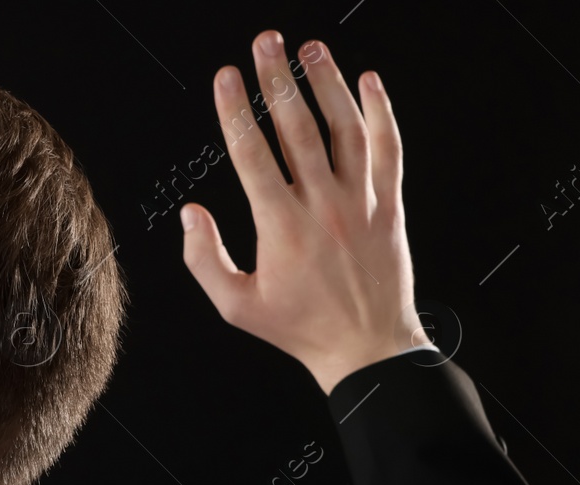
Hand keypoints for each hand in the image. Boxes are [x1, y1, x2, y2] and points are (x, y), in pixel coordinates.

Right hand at [180, 31, 421, 393]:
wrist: (367, 348)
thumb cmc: (298, 328)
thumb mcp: (236, 307)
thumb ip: (204, 259)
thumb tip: (190, 214)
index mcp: (280, 228)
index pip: (252, 154)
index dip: (235, 110)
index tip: (224, 76)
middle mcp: (322, 207)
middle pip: (297, 127)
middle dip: (277, 79)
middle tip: (265, 42)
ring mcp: (360, 202)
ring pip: (345, 128)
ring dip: (328, 84)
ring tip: (311, 49)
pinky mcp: (389, 205)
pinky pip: (388, 148)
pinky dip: (381, 112)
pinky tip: (368, 82)